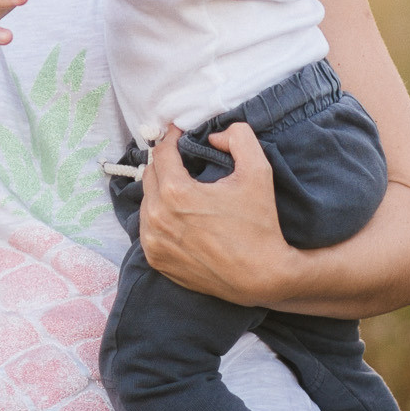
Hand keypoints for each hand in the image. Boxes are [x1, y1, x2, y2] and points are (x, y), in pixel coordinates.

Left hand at [135, 122, 291, 306]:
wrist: (262, 277)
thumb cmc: (260, 225)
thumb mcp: (258, 172)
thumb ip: (239, 138)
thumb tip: (215, 136)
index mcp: (175, 193)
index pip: (162, 154)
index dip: (170, 139)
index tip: (178, 133)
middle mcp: (157, 217)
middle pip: (150, 175)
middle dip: (164, 163)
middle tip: (181, 160)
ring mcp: (153, 241)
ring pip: (146, 201)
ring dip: (159, 190)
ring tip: (180, 188)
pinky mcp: (156, 260)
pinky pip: (147, 227)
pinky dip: (158, 216)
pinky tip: (177, 215)